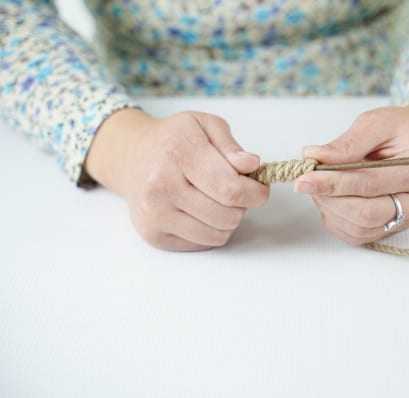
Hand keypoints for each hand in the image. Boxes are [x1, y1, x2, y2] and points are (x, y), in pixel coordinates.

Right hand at [85, 108, 268, 250]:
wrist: (131, 156)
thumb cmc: (174, 140)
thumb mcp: (204, 125)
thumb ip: (231, 146)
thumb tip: (251, 165)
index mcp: (178, 153)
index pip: (231, 189)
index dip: (256, 193)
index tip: (260, 189)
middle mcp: (161, 186)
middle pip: (227, 216)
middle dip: (242, 206)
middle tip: (234, 191)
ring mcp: (154, 214)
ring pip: (217, 235)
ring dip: (227, 221)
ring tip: (216, 200)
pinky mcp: (152, 235)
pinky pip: (201, 244)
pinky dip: (209, 230)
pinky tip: (199, 211)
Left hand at [293, 105, 408, 244]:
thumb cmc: (404, 130)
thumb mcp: (378, 122)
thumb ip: (347, 142)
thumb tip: (315, 157)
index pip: (369, 184)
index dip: (333, 183)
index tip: (304, 178)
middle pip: (366, 213)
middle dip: (329, 198)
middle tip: (307, 182)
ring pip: (360, 228)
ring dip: (331, 210)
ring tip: (322, 187)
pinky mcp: (395, 228)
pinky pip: (359, 235)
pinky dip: (338, 220)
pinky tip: (332, 200)